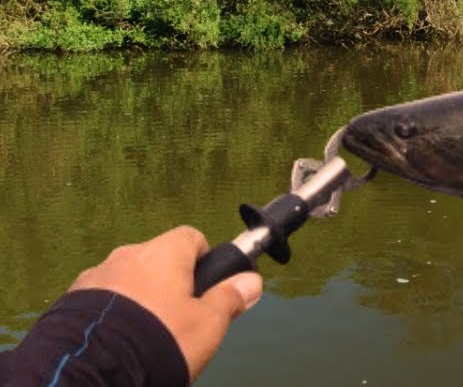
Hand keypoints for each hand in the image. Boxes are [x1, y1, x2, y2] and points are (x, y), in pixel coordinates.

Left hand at [69, 226, 262, 381]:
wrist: (93, 367)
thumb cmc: (161, 336)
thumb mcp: (208, 323)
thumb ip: (230, 298)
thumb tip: (251, 280)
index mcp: (165, 252)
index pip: (191, 237)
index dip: (203, 258)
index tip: (206, 286)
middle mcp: (127, 255)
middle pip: (157, 260)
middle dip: (168, 283)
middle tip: (178, 318)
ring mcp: (95, 277)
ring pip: (126, 281)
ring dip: (137, 298)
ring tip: (144, 334)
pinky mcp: (69, 301)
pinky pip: (99, 300)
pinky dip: (111, 313)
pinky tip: (118, 340)